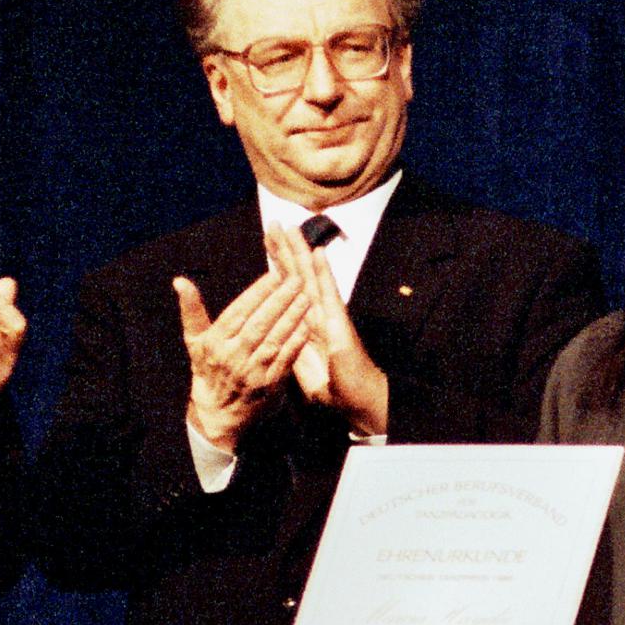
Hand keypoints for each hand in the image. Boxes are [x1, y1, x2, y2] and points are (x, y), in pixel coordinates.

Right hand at [175, 245, 311, 449]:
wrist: (216, 415)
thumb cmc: (207, 371)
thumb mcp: (194, 342)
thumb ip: (191, 310)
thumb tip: (180, 281)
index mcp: (215, 343)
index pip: (238, 312)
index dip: (257, 293)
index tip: (274, 274)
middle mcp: (232, 357)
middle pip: (258, 323)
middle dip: (279, 300)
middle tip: (296, 280)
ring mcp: (251, 372)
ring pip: (273, 340)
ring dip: (291, 318)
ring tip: (306, 297)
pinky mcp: (268, 386)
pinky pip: (285, 360)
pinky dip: (296, 343)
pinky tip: (307, 326)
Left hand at [272, 224, 388, 435]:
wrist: (356, 400)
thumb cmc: (332, 386)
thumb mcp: (298, 366)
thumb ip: (287, 348)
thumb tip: (271, 337)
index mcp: (305, 321)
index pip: (288, 286)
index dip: (278, 263)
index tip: (268, 242)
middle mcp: (317, 312)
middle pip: (298, 275)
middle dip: (286, 250)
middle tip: (274, 223)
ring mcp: (329, 315)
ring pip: (311, 277)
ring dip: (301, 252)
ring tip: (291, 227)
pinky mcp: (338, 322)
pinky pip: (329, 293)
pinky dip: (324, 272)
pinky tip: (318, 251)